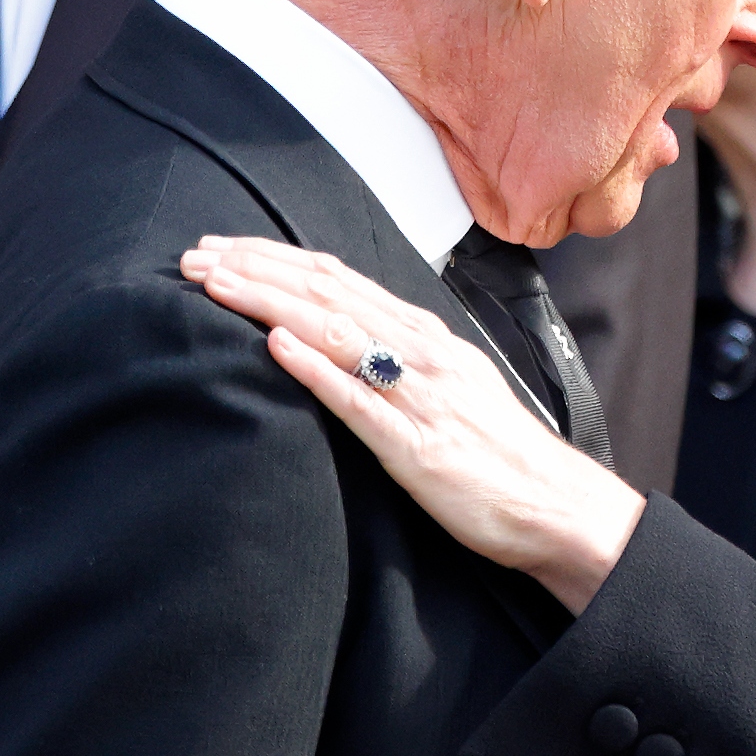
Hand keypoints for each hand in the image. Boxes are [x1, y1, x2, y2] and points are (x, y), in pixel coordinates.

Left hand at [178, 236, 644, 613]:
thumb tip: (346, 343)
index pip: (343, 281)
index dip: (278, 260)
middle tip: (196, 257)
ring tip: (215, 285)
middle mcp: (424, 354)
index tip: (224, 248)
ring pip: (337, 333)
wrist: (559, 507)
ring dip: (271, 303)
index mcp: (429, 339)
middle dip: (257, 271)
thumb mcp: (452, 389)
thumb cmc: (502, 457)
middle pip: (329, 296)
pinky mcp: (418, 448)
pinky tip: (277, 347)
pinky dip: (317, 369)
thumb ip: (402, 361)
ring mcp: (422, 396)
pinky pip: (360, 402)